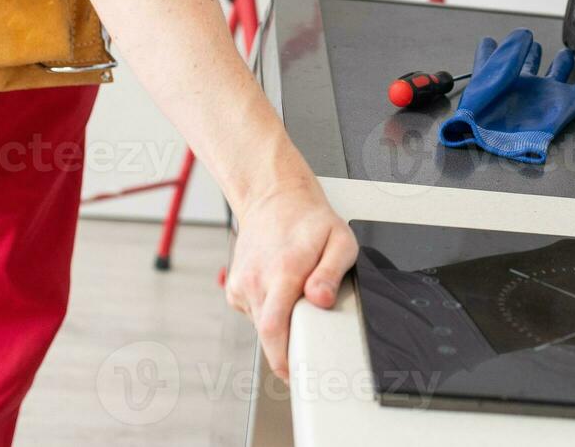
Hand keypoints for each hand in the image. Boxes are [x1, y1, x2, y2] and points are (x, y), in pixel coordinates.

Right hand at [225, 178, 358, 379]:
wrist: (274, 199)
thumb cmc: (310, 221)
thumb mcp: (340, 240)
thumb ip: (331, 272)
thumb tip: (321, 300)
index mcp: (282, 271)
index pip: (273, 329)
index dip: (282, 360)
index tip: (296, 375)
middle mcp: (256, 280)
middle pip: (267, 334)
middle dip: (286, 349)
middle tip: (307, 349)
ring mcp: (241, 284)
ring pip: (261, 325)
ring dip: (280, 324)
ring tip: (296, 296)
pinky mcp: (234, 288)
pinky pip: (253, 313)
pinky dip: (269, 311)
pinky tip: (280, 290)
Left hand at [438, 28, 574, 163]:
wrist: (498, 142)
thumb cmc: (484, 111)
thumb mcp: (488, 73)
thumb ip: (504, 53)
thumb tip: (523, 33)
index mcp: (503, 78)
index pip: (498, 60)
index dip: (493, 51)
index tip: (489, 41)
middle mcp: (524, 86)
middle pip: (530, 66)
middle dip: (533, 54)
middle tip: (535, 45)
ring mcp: (545, 97)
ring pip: (557, 75)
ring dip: (562, 64)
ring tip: (566, 54)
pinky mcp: (564, 107)